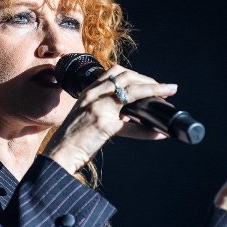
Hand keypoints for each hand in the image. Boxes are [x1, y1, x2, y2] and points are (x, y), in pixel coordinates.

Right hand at [43, 65, 177, 174]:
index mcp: (88, 92)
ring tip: (167, 94)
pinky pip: (132, 126)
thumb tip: (132, 116)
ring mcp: (98, 108)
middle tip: (164, 88)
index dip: (136, 74)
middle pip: (126, 77)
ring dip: (154, 91)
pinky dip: (148, 130)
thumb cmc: (73, 139)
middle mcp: (92, 95)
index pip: (114, 72)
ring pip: (131, 92)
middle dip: (148, 80)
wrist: (59, 154)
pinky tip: (159, 132)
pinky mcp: (103, 125)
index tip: (150, 81)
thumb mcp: (87, 117)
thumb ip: (107, 112)